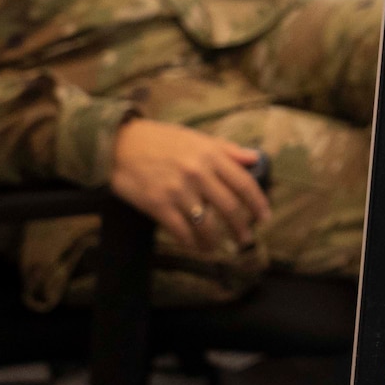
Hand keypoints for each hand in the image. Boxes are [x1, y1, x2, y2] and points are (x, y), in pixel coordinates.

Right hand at [109, 120, 271, 251]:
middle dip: (241, 227)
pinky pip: (182, 232)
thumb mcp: (196, 138)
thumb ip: (226, 149)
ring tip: (218, 247)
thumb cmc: (160, 140)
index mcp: (210, 155)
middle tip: (246, 239)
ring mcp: (178, 190)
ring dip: (216, 240)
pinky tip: (196, 246)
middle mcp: (198, 173)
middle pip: (229, 207)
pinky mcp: (158, 205)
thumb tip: (255, 158)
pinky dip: (192, 243)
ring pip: (207, 225)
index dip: (258, 203)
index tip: (265, 217)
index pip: (243, 183)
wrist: (120, 144)